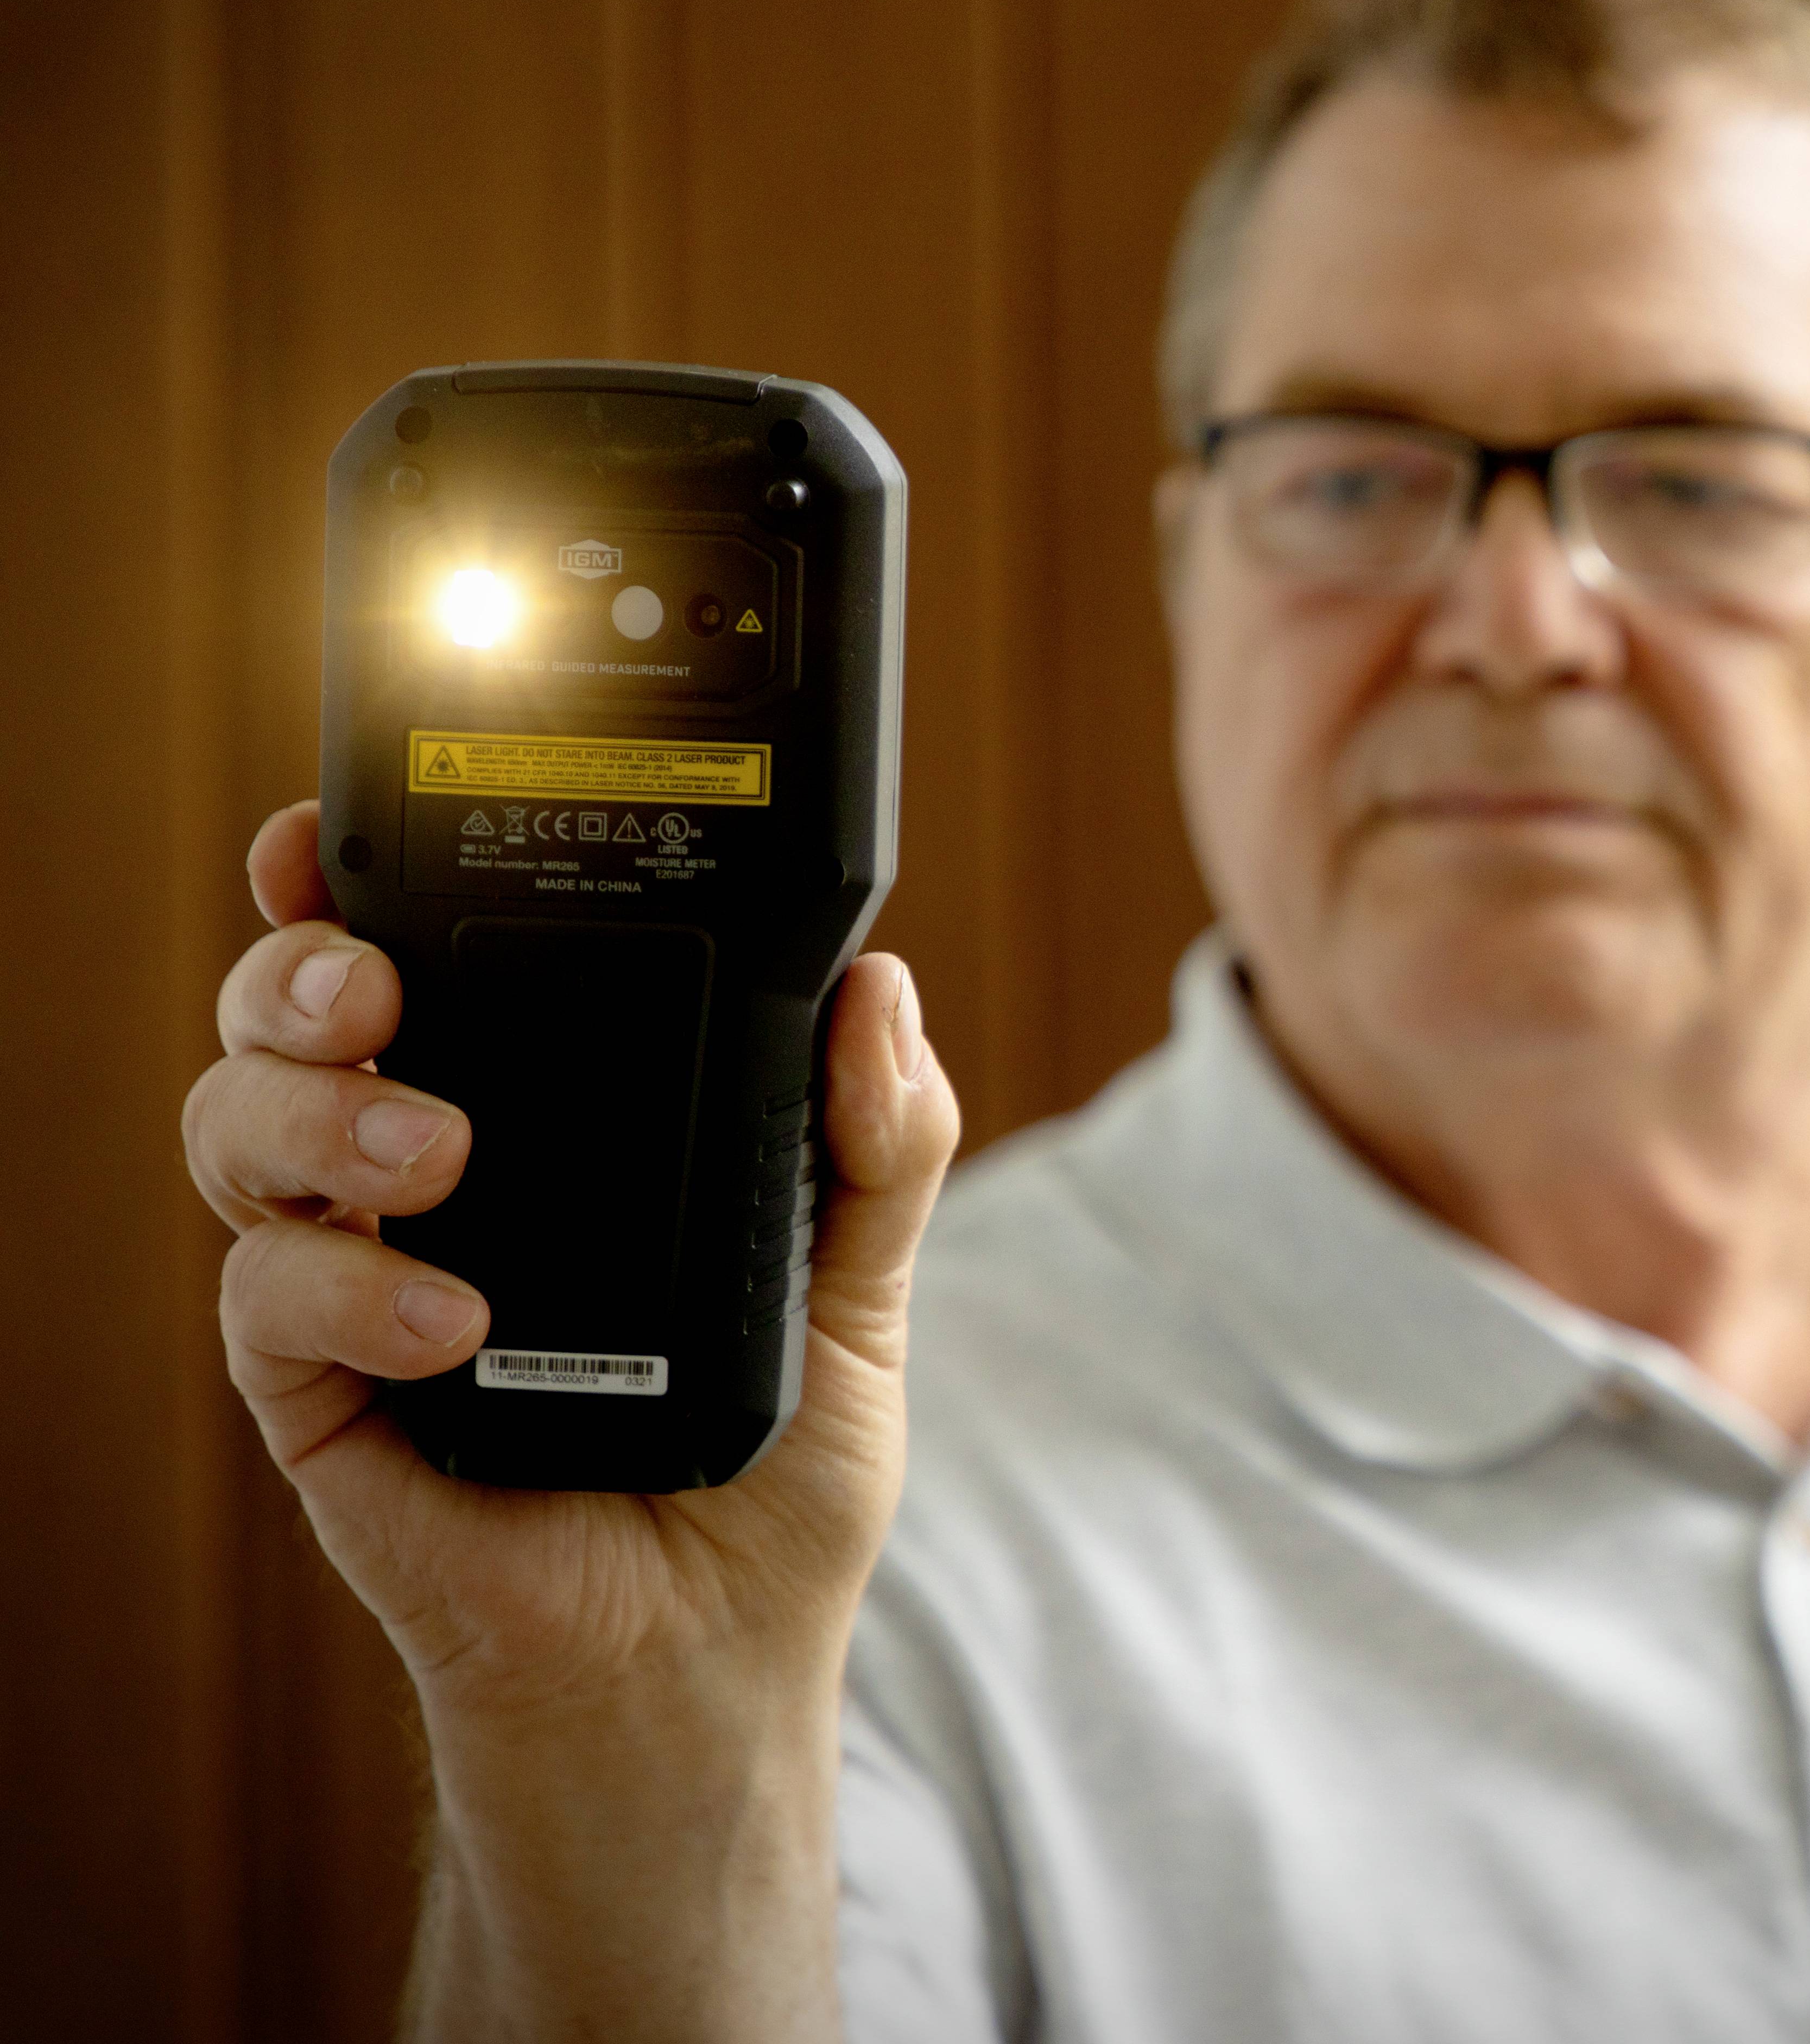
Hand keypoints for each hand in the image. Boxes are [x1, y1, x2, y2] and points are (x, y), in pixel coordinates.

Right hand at [180, 798, 959, 2038]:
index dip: (357, 884)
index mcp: (539, 1119)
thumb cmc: (771, 1477)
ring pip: (241, 1135)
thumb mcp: (858, 1292)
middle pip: (294, 1022)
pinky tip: (455, 1315)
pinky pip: (267, 1305)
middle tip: (377, 981)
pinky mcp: (324, 1400)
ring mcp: (360, 1283)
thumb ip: (877, 1143)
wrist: (714, 1667)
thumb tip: (883, 992)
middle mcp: (424, 1180)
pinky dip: (351, 1289)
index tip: (345, 827)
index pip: (430, 966)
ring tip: (438, 1147)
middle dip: (299, 968)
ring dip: (315, 1112)